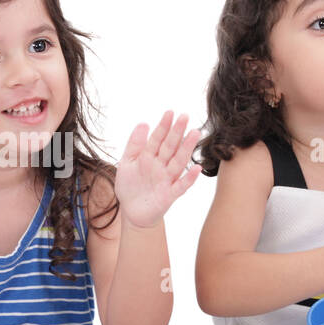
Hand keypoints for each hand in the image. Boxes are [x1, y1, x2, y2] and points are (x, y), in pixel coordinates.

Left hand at [114, 111, 201, 228]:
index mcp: (149, 156)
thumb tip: (143, 123)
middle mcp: (160, 166)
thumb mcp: (126, 163)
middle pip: (170, 147)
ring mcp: (166, 179)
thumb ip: (134, 144)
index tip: (170, 112)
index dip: (163, 126)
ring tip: (194, 133)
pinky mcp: (169, 195)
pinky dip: (189, 178)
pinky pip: (181, 186)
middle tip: (185, 117)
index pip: (157, 138)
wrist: (132, 212)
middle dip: (177, 132)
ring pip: (178, 161)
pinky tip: (196, 168)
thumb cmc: (130, 186)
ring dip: (186, 148)